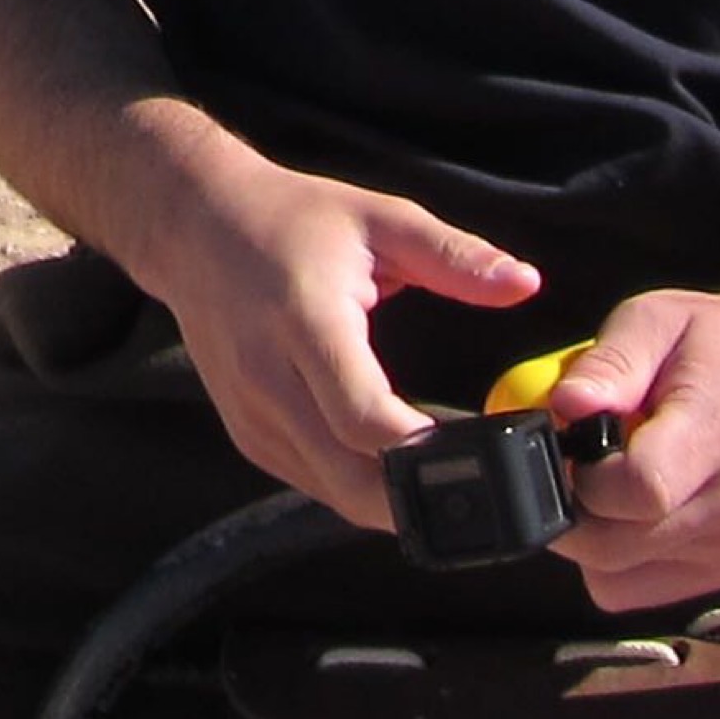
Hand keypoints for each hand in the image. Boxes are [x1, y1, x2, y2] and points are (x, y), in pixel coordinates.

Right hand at [137, 147, 536, 525]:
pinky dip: (358, 486)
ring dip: (393, 500)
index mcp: (305, 322)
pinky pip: (312, 483)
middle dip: (422, 499)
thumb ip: (454, 255)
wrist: (193, 227)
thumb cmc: (290, 220)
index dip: (423, 452)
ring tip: (451, 477)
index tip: (482, 451)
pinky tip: (396, 465)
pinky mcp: (247, 434)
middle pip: (351, 479)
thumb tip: (526, 284)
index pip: (362, 418)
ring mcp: (251, 414)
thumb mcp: (378, 218)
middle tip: (487, 488)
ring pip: (332, 494)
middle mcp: (268, 379)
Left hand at [537, 282, 719, 612]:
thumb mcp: (655, 320)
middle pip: (618, 546)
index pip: (638, 491)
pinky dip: (618, 558)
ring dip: (593, 536)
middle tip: (573, 461)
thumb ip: (607, 365)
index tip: (568, 444)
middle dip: (571, 508)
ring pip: (620, 577)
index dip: (582, 474)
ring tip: (608, 478)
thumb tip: (560, 407)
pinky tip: (630, 507)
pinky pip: (642, 588)